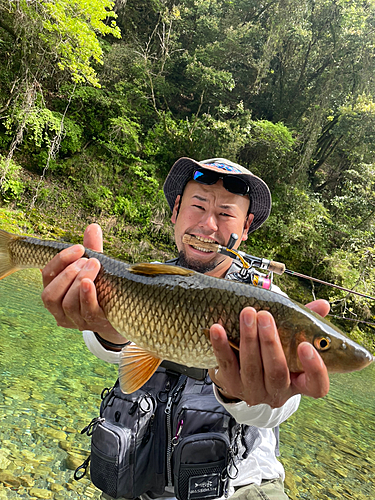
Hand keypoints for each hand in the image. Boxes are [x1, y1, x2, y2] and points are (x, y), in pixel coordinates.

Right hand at [41, 224, 120, 339]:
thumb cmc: (102, 287)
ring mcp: (75, 320)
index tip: (79, 248)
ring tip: (94, 265)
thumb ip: (92, 248)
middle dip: (69, 273)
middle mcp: (59, 310)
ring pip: (67, 303)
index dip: (60, 260)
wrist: (122, 312)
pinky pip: (85, 311)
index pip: (47, 275)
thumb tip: (93, 227)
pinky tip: (90, 283)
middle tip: (88, 259)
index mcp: (55, 291)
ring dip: (79, 280)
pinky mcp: (93, 323)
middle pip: (51, 294)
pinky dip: (86, 296)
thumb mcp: (95, 268)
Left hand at [208, 299, 329, 406]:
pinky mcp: (231, 385)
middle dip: (270, 342)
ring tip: (246, 313)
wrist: (241, 375)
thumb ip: (306, 323)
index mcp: (299, 383)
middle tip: (265, 315)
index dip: (314, 368)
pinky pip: (226, 364)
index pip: (317, 385)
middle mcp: (277, 392)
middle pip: (277, 372)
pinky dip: (221, 345)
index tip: (306, 345)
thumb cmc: (272, 354)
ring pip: (251, 368)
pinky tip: (218, 328)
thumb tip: (323, 304)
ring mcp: (253, 391)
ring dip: (248, 338)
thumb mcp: (290, 342)